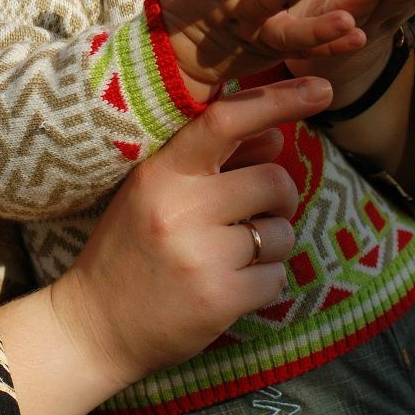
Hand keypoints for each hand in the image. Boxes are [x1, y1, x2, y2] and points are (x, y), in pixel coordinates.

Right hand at [0, 74, 332, 414]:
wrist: (94, 325)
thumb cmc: (129, 248)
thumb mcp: (155, 192)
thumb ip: (213, 161)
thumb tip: (276, 135)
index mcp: (162, 171)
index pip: (224, 120)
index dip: (277, 100)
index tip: (320, 89)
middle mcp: (180, 206)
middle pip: (273, 179)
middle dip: (279, 198)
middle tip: (257, 214)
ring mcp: (200, 254)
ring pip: (281, 232)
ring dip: (270, 243)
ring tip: (232, 256)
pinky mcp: (220, 299)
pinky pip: (277, 278)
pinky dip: (264, 282)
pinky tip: (230, 287)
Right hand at [156, 0, 363, 94]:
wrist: (183, 60)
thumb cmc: (183, 4)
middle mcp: (239, 18)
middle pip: (263, 7)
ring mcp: (260, 40)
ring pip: (290, 37)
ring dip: (319, 30)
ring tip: (349, 20)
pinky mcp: (278, 53)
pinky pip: (308, 53)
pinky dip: (333, 47)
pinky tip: (360, 36)